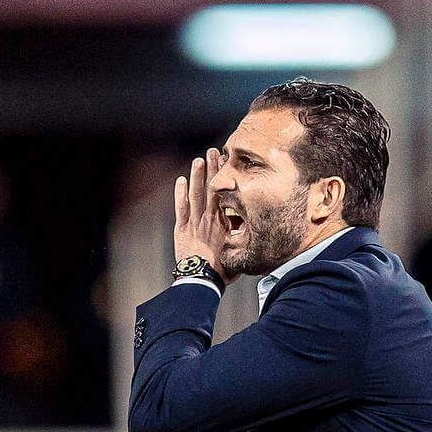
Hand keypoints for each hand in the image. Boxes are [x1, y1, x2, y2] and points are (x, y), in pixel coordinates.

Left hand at [174, 149, 232, 278]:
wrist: (202, 280)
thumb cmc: (222, 269)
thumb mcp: (238, 249)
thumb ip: (242, 234)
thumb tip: (250, 223)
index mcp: (224, 222)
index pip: (225, 193)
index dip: (225, 177)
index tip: (227, 162)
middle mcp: (209, 218)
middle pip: (211, 189)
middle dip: (213, 169)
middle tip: (213, 151)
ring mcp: (194, 223)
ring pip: (196, 195)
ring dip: (197, 176)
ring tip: (198, 159)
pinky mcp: (182, 230)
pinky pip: (181, 208)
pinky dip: (180, 194)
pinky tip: (181, 180)